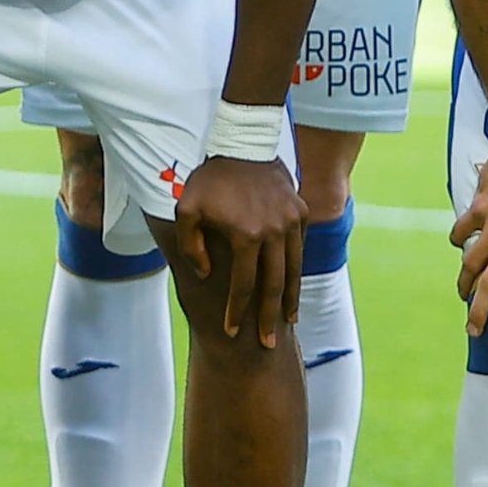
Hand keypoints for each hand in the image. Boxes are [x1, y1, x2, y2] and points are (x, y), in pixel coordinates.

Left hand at [174, 152, 307, 345]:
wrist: (244, 142)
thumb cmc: (210, 179)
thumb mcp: (187, 210)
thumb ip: (190, 246)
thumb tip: (205, 273)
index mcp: (246, 235)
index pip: (243, 284)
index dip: (237, 311)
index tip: (233, 332)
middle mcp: (274, 232)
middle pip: (274, 285)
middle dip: (270, 318)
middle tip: (269, 344)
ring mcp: (292, 222)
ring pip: (293, 268)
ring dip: (291, 297)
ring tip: (289, 320)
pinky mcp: (300, 212)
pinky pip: (299, 247)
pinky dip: (296, 269)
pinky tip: (292, 285)